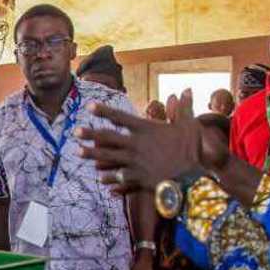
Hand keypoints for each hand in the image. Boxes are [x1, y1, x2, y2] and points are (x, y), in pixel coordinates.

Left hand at [78, 93, 229, 193]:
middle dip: (90, 134)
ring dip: (92, 155)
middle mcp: (136, 144)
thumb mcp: (189, 124)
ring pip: (108, 158)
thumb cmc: (193, 148)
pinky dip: (109, 179)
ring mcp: (135, 162)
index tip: (89, 107)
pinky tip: (100, 179)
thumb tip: (186, 90)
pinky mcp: (137, 179)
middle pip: (107, 138)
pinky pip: (119, 178)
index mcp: (145, 129)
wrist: (194, 175)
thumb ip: (183, 108)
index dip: (104, 111)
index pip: (120, 117)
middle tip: (75, 132)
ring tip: (78, 153)